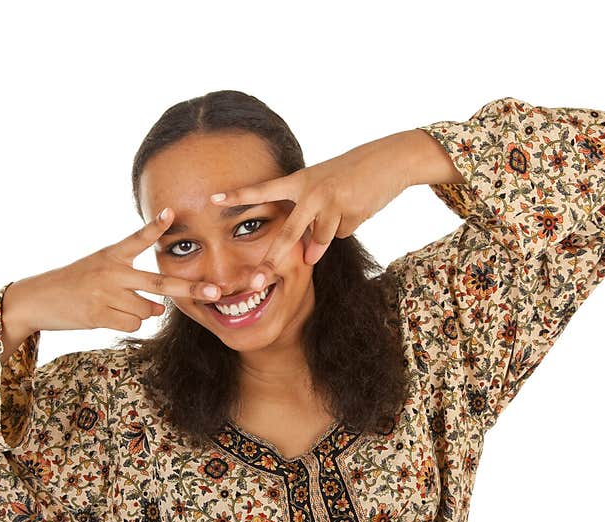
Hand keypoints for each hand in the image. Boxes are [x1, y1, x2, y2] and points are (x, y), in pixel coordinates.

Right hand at [3, 208, 221, 333]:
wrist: (37, 299)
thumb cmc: (74, 284)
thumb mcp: (99, 269)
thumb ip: (132, 283)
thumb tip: (160, 307)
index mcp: (111, 255)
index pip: (137, 239)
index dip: (155, 227)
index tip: (171, 213)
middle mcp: (110, 272)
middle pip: (159, 282)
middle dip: (190, 288)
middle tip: (215, 291)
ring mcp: (105, 294)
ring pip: (147, 310)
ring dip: (140, 313)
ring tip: (113, 305)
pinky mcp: (99, 315)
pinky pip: (133, 324)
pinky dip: (126, 324)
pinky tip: (106, 316)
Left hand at [208, 131, 415, 289]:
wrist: (391, 160)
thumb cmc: (352, 175)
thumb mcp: (324, 188)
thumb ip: (310, 220)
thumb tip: (308, 255)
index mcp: (299, 181)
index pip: (263, 190)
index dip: (238, 195)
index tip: (213, 199)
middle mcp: (311, 190)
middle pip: (289, 232)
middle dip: (273, 258)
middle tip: (257, 279)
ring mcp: (331, 201)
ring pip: (321, 239)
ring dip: (326, 237)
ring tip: (335, 222)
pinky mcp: (351, 211)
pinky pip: (343, 233)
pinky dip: (350, 225)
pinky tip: (360, 206)